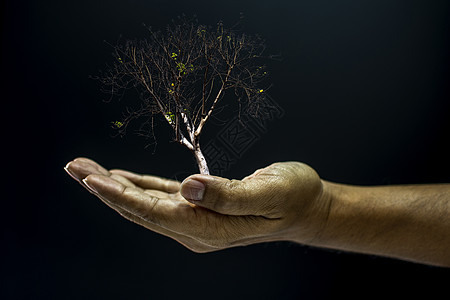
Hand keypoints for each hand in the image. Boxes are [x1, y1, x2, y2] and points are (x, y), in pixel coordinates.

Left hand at [64, 158, 328, 251]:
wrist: (306, 209)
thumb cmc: (293, 198)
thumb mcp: (267, 193)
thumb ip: (227, 195)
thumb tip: (187, 187)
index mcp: (208, 228)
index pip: (154, 212)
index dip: (120, 195)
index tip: (90, 178)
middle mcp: (195, 229)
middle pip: (140, 209)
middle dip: (105, 188)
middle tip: (74, 167)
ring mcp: (195, 220)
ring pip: (146, 203)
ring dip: (116, 186)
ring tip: (86, 169)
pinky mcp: (199, 208)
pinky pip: (161, 197)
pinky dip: (138, 186)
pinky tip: (121, 178)